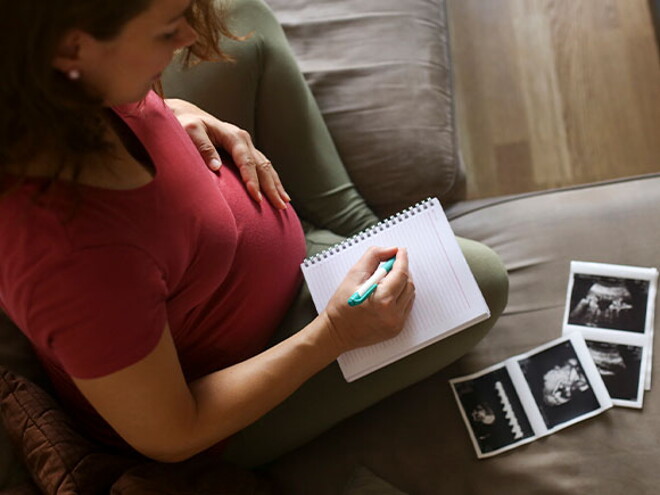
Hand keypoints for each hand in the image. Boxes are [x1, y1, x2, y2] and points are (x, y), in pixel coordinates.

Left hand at [165, 98, 290, 208]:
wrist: (187, 116)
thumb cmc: (187, 124)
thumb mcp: (191, 131)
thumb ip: (203, 147)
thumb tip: (216, 167)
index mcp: (234, 136)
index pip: (247, 161)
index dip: (252, 180)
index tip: (256, 198)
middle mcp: (244, 140)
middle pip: (263, 166)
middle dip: (271, 187)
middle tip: (279, 206)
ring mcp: (247, 146)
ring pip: (267, 167)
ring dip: (276, 186)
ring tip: (284, 203)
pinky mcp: (246, 153)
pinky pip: (262, 168)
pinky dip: (272, 181)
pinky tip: (278, 193)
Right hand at [322, 247, 414, 352]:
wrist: (337, 332)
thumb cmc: (341, 305)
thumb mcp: (354, 275)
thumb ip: (373, 257)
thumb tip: (391, 250)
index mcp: (382, 299)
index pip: (401, 273)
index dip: (402, 259)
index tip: (400, 251)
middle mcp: (392, 313)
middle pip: (408, 283)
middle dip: (402, 270)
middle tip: (391, 264)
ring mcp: (396, 323)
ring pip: (410, 295)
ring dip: (402, 283)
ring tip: (386, 280)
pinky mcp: (397, 328)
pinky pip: (407, 306)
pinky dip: (401, 296)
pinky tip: (388, 293)